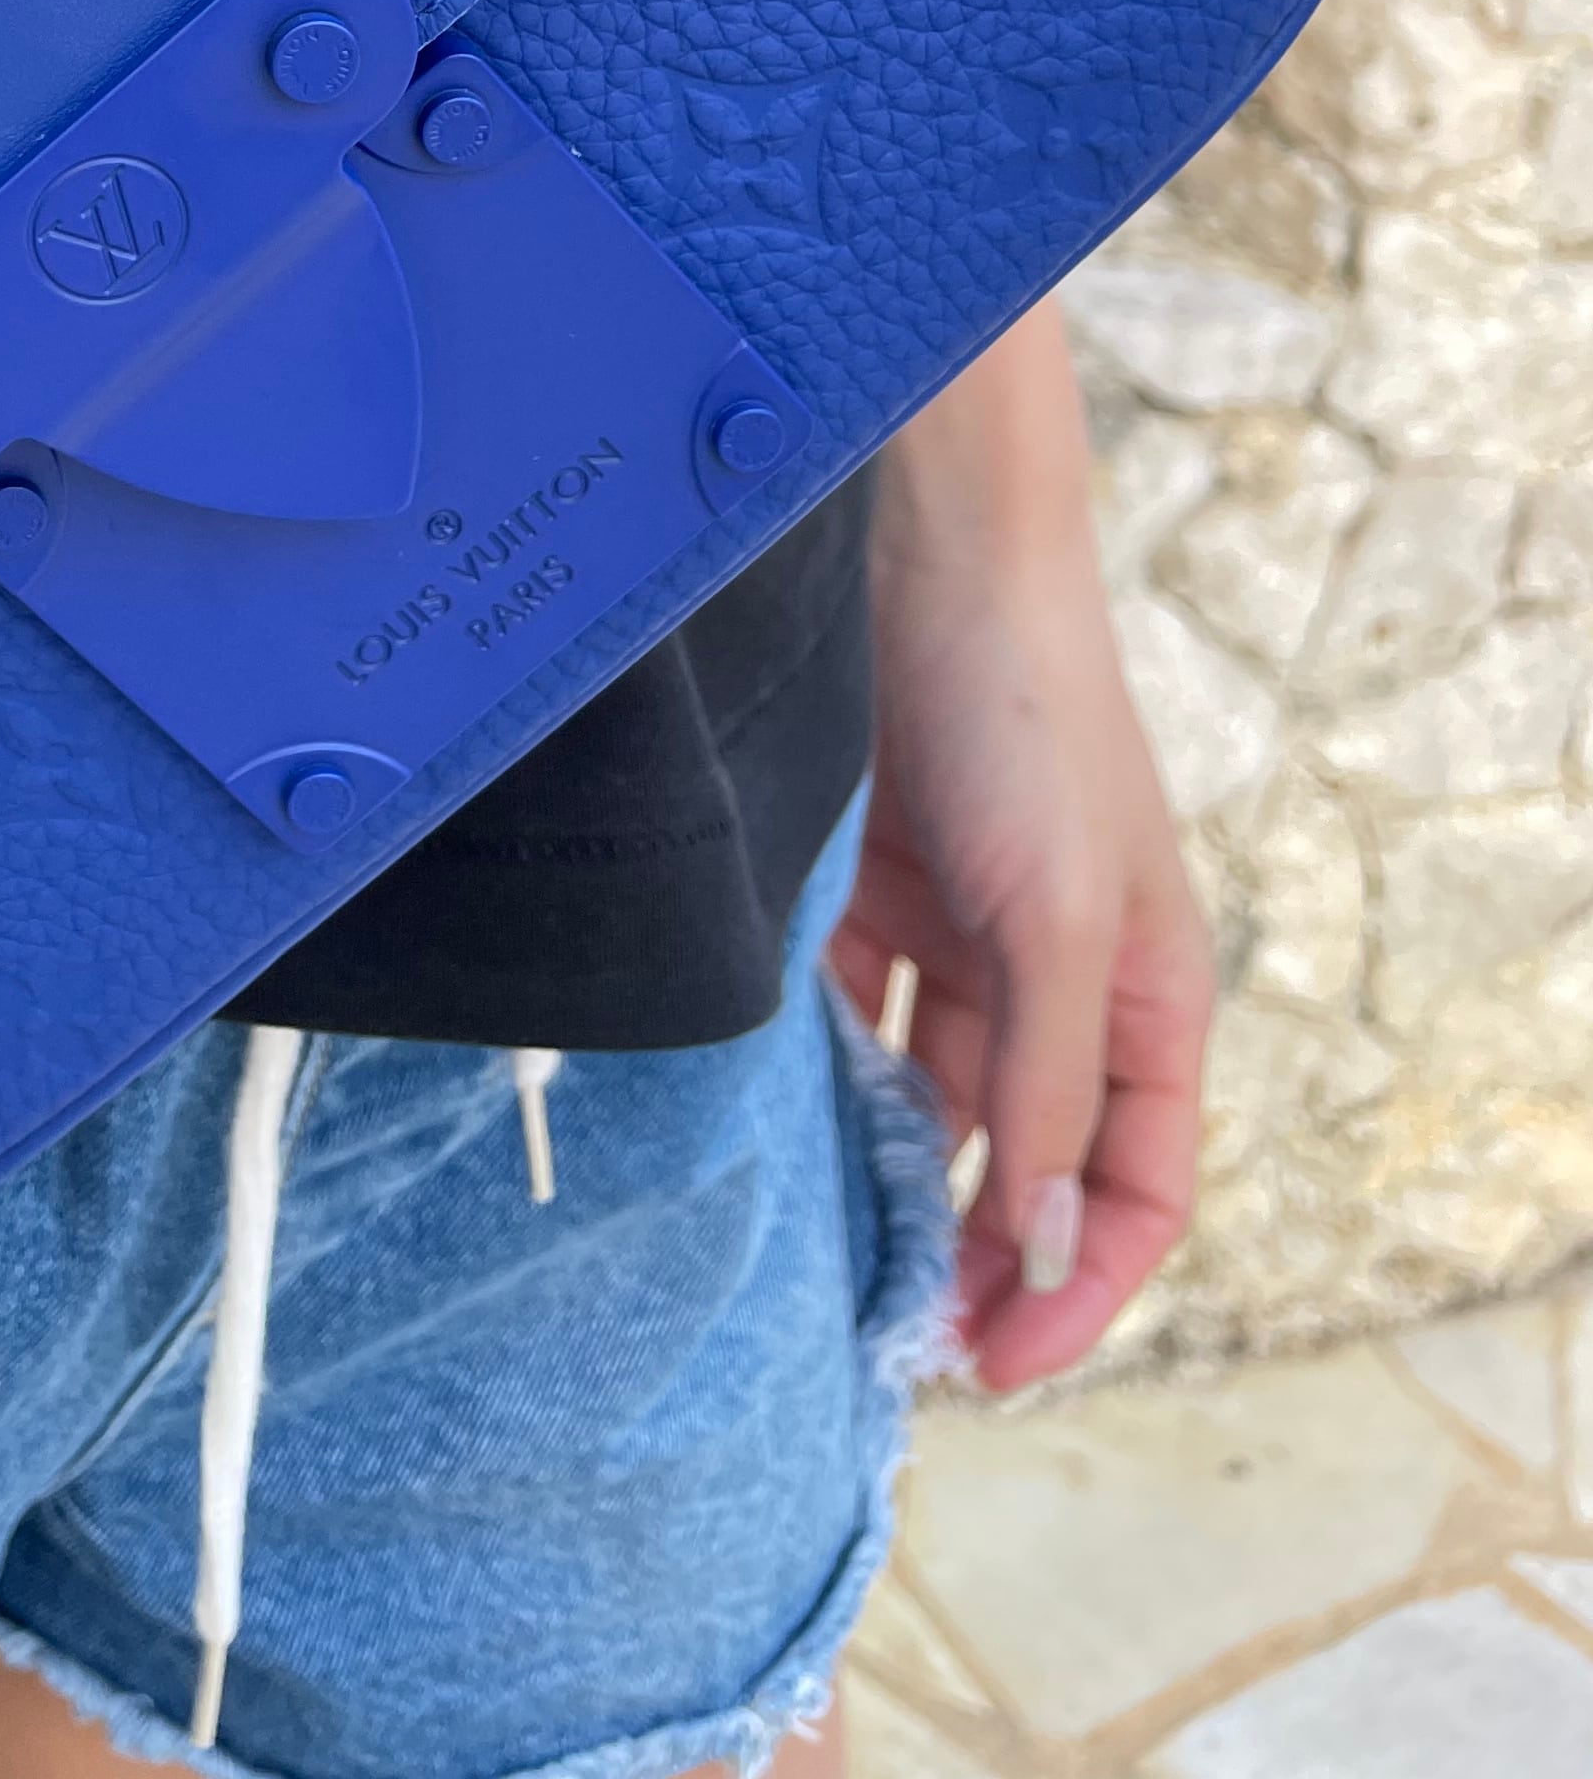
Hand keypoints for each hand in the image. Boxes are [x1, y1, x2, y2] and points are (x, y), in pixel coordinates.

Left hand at [829, 302, 1213, 1391]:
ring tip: (811, 1252)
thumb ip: (1046, 1080)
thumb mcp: (1059, 916)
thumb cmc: (1026, 716)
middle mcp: (1057, 977)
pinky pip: (841, 1013)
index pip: (1133, 1190)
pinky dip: (811, 1069)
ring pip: (919, 1095)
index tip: (988, 1364)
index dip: (1076, 1288)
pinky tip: (763, 1118)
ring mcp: (959, 932)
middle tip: (882, 1339)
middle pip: (1019, 1160)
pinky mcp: (865, 887)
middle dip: (964, 1253)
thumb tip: (1030, 1244)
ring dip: (878, 1173)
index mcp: (1146, 994)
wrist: (921, 545)